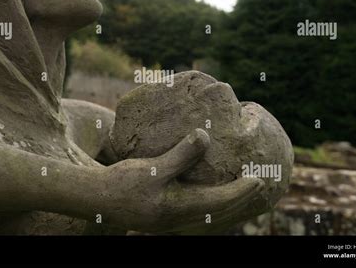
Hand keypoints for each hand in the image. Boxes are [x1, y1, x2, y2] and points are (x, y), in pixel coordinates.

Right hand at [95, 128, 264, 233]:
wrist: (96, 199)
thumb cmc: (122, 183)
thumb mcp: (152, 167)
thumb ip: (180, 155)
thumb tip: (205, 136)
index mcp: (178, 208)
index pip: (219, 202)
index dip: (240, 191)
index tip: (259, 180)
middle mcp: (177, 217)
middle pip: (217, 212)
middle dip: (238, 200)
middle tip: (258, 185)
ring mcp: (169, 218)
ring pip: (206, 213)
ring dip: (225, 202)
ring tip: (239, 190)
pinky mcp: (161, 214)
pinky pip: (194, 210)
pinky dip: (208, 202)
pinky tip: (208, 193)